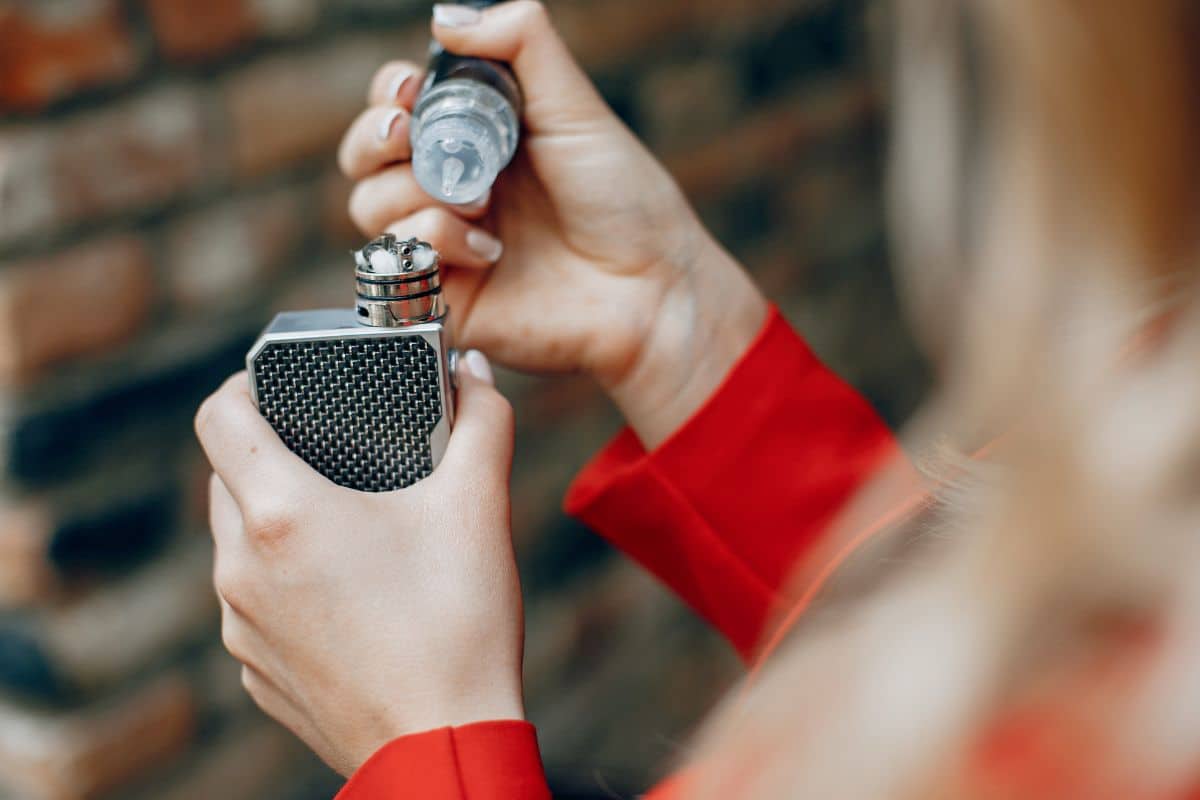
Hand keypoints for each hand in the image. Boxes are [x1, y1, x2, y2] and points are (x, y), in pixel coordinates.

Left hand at [194, 353, 523, 776]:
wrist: (443, 746)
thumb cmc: (457, 626)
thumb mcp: (479, 506)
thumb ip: (482, 421)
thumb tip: (474, 371)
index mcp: (283, 514)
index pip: (216, 415)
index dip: (242, 383)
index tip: (278, 384)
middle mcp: (241, 568)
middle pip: (227, 478)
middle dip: (273, 453)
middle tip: (336, 453)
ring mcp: (241, 626)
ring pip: (238, 544)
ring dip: (279, 520)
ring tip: (350, 525)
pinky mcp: (256, 670)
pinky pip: (253, 603)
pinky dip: (286, 582)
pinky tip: (349, 594)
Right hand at [338, 1, 766, 446]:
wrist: (651, 287)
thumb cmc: (625, 202)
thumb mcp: (576, 107)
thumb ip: (520, 44)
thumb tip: (445, 17)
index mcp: (478, 139)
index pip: (398, 106)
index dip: (389, 95)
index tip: (409, 91)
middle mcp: (453, 188)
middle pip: (365, 155)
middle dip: (373, 138)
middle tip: (405, 137)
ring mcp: (444, 244)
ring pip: (368, 206)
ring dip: (414, 193)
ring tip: (482, 204)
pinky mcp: (443, 296)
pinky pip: (395, 263)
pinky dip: (432, 242)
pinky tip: (489, 251)